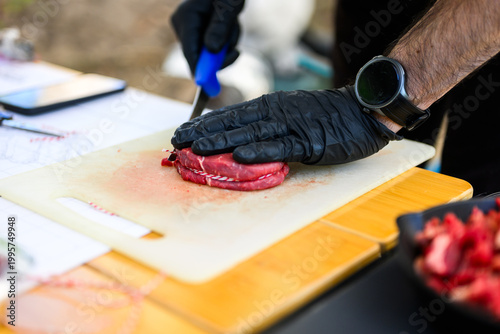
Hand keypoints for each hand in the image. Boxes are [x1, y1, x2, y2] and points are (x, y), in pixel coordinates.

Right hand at [170, 0, 243, 74]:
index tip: (206, 87)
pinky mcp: (195, 33)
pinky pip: (211, 48)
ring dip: (226, 46)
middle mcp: (182, 24)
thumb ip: (220, 28)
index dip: (199, 70)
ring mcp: (188, 30)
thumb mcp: (228, 8)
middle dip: (220, 56)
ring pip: (207, 54)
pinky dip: (224, 43)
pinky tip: (230, 26)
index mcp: (186, 17)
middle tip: (236, 52)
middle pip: (198, 56)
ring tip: (234, 25)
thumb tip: (211, 50)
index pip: (190, 51)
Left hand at [171, 86, 401, 164]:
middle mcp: (274, 113)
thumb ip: (266, 126)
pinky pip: (281, 147)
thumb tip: (239, 140)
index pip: (230, 115)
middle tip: (178, 141)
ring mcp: (290, 126)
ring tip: (198, 148)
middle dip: (203, 133)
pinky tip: (241, 155)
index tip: (183, 131)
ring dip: (223, 141)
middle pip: (233, 123)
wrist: (361, 112)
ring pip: (251, 133)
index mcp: (269, 106)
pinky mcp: (308, 141)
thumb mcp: (290, 115)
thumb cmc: (324, 117)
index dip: (204, 123)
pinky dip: (260, 151)